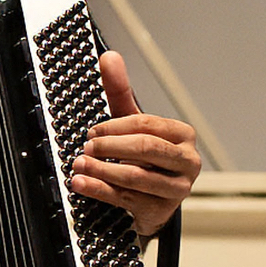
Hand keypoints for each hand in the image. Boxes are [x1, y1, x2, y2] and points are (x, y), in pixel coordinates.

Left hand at [69, 51, 201, 236]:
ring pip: (136, 177)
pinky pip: (126, 199)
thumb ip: (121, 91)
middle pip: (146, 148)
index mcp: (182, 135)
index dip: (115, 126)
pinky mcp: (160, 209)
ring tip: (79, 164)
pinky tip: (81, 184)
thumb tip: (109, 57)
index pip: (147, 125)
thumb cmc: (144, 155)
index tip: (93, 130)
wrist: (153, 198)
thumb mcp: (132, 122)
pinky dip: (99, 190)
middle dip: (111, 146)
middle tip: (87, 146)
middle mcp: (186, 162)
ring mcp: (177, 189)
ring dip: (102, 170)